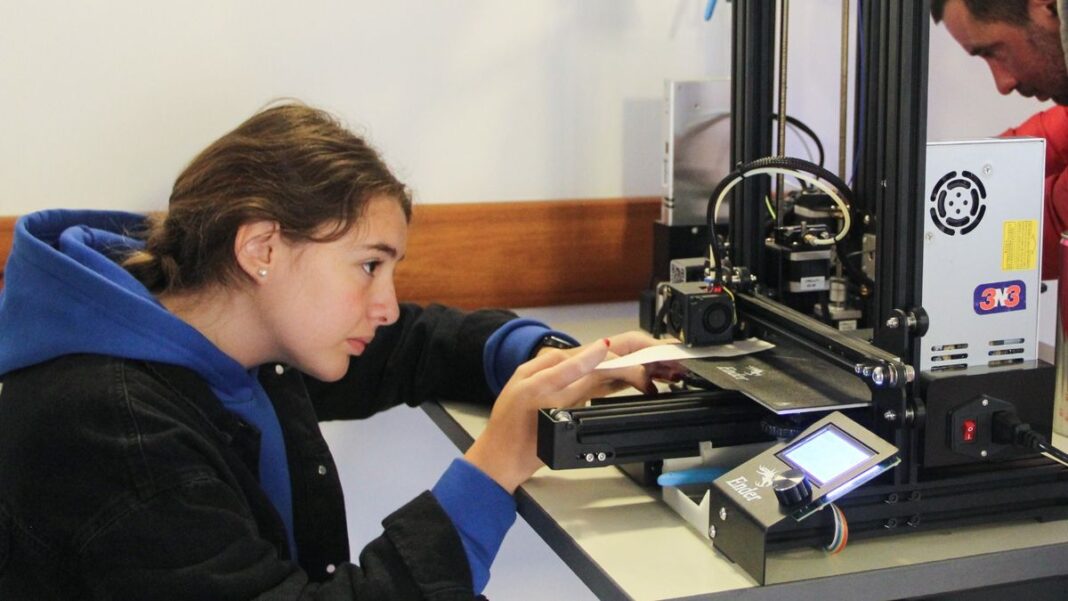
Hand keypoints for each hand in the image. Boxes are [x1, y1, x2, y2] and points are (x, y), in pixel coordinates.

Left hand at [466, 332, 687, 492]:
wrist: (499, 461)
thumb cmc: (512, 433)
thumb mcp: (538, 394)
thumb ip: (570, 370)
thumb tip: (601, 348)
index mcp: (556, 363)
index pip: (605, 351)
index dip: (635, 352)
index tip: (660, 356)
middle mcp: (564, 370)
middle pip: (612, 356)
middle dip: (645, 355)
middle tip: (675, 360)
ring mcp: (569, 385)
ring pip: (612, 370)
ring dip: (639, 368)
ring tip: (667, 370)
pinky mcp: (571, 401)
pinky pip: (602, 385)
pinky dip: (624, 382)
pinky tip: (641, 383)